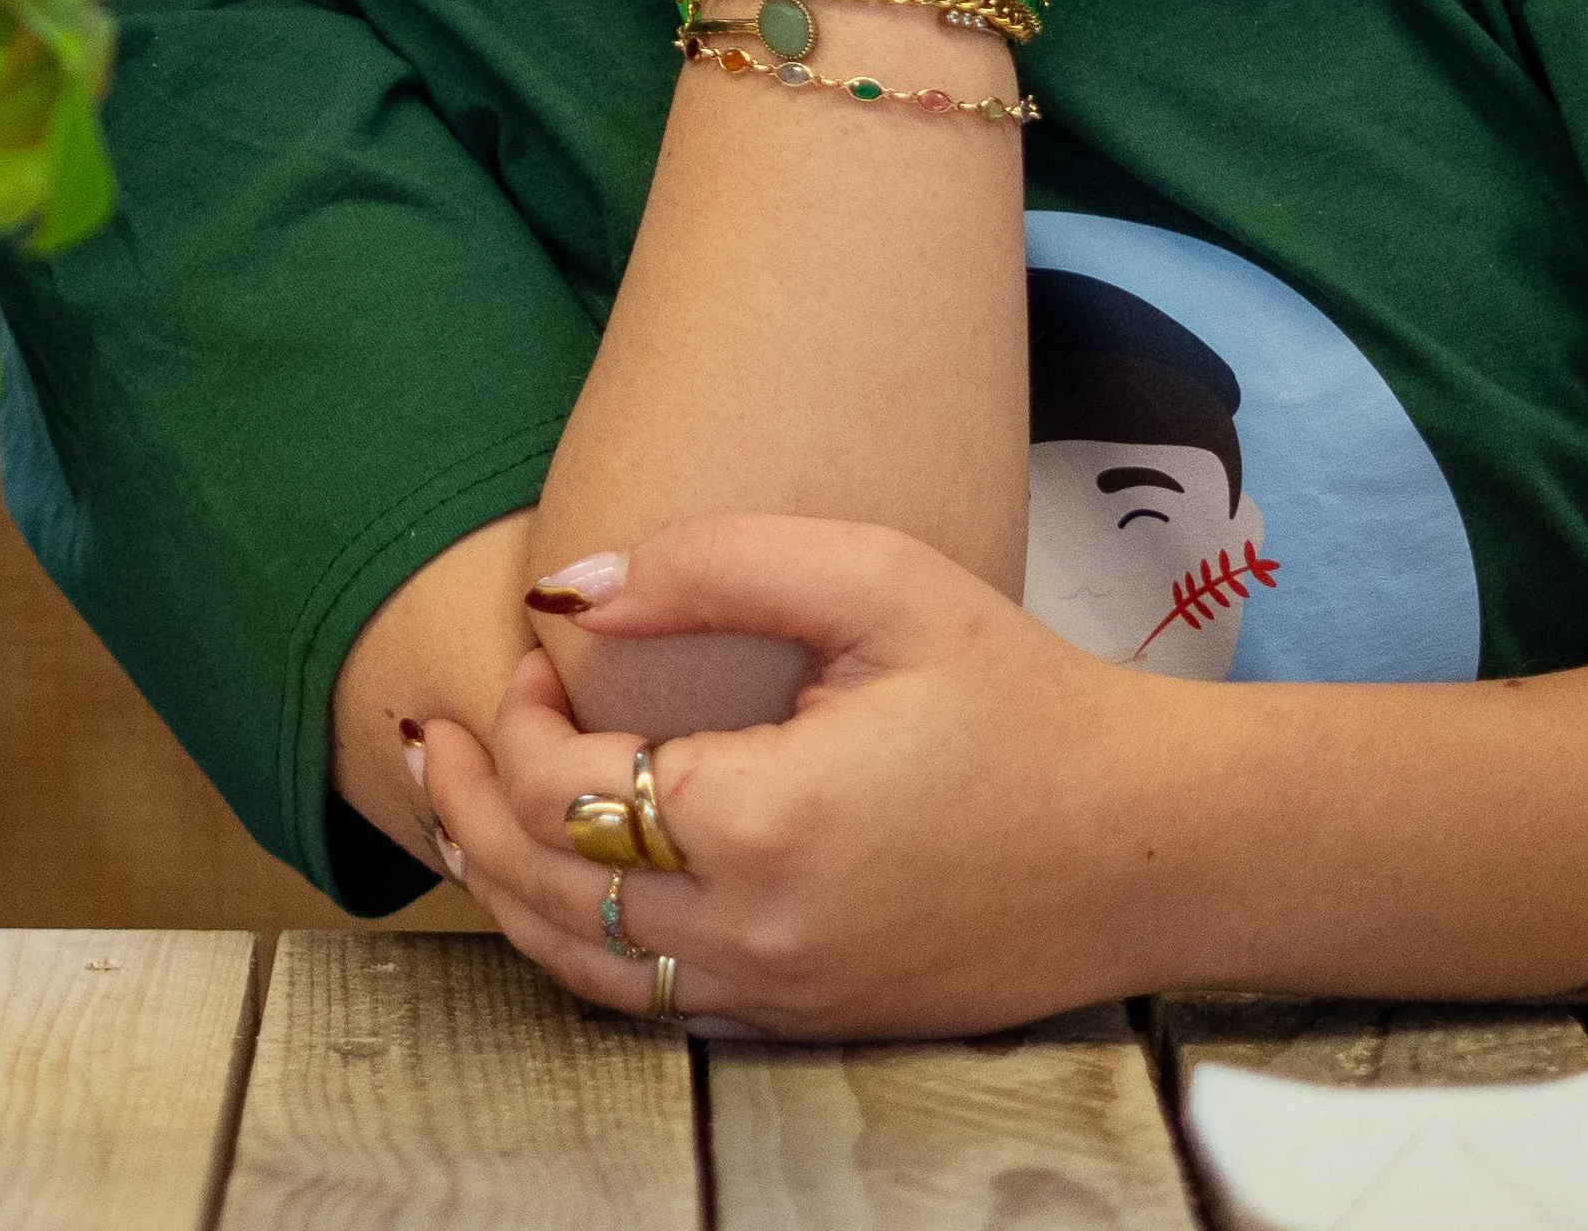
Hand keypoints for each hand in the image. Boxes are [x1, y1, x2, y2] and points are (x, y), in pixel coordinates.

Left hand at [417, 516, 1222, 1041]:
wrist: (1152, 843)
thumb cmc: (1023, 700)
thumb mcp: (877, 583)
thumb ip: (712, 567)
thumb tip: (569, 588)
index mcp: (763, 822)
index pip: (563, 791)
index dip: (517, 718)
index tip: (534, 650)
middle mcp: (756, 932)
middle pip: (543, 890)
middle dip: (465, 806)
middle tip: (435, 733)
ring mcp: (780, 994)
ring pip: (581, 967)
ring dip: (499, 891)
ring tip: (452, 813)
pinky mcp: (807, 1020)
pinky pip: (648, 1008)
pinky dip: (575, 950)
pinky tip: (552, 890)